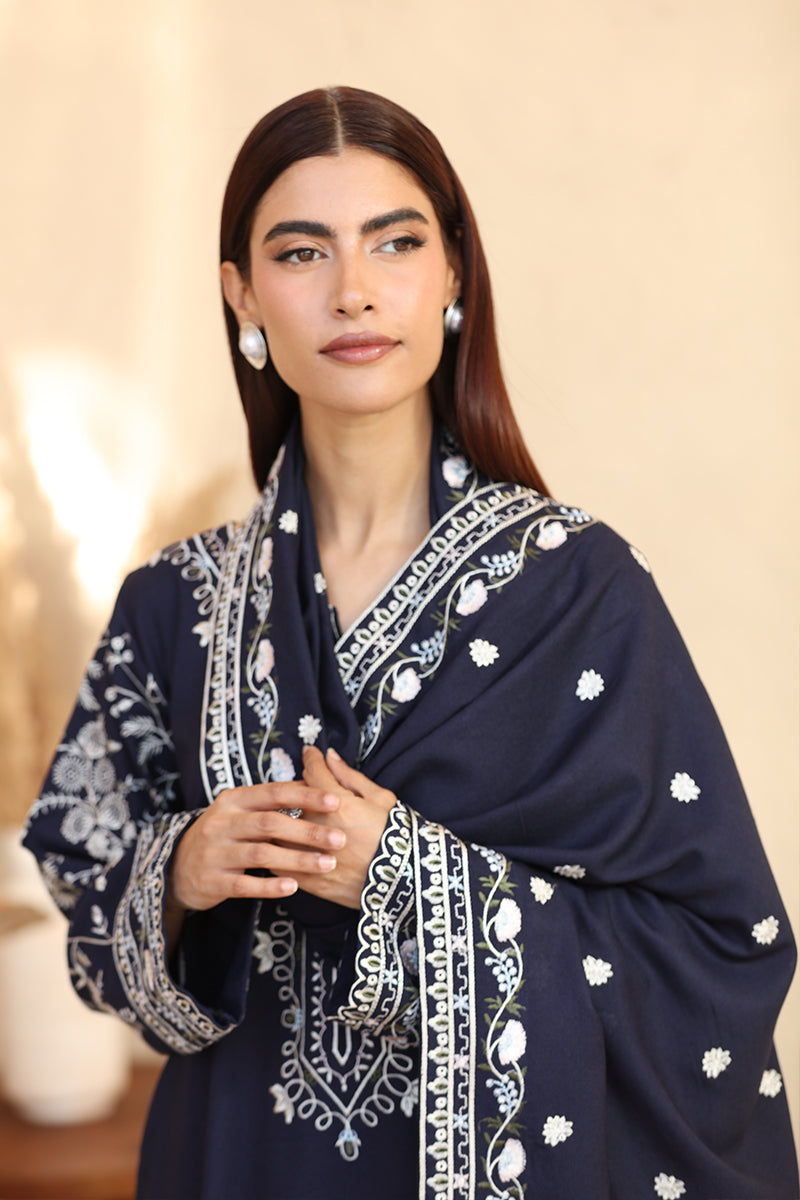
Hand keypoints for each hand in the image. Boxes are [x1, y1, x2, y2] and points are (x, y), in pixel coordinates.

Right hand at [167, 781, 345, 919]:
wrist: (177, 867)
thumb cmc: (223, 834)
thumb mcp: (240, 810)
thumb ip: (271, 800)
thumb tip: (313, 780)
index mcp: (233, 800)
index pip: (273, 792)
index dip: (305, 795)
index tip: (336, 801)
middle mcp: (222, 822)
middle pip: (271, 823)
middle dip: (309, 831)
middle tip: (340, 839)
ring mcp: (215, 852)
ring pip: (261, 853)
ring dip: (298, 859)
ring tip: (328, 864)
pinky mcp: (212, 881)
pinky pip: (244, 884)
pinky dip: (270, 885)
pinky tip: (294, 886)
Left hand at [291, 747, 396, 908]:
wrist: (407, 882)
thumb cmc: (397, 836)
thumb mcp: (381, 799)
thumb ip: (350, 777)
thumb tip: (328, 756)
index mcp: (339, 804)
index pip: (313, 771)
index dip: (311, 758)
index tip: (310, 754)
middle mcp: (320, 827)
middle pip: (293, 799)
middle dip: (297, 790)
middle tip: (306, 789)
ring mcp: (312, 855)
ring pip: (280, 830)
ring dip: (284, 821)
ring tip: (294, 818)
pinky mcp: (310, 880)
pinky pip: (281, 861)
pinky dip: (281, 849)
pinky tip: (288, 845)